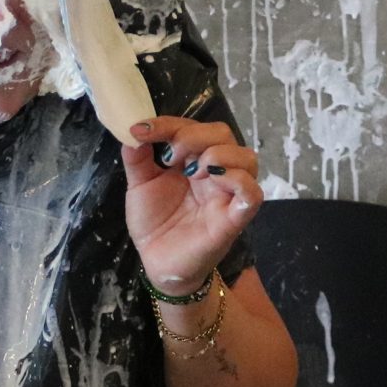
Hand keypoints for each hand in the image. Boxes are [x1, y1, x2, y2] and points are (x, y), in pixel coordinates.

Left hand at [122, 116, 262, 293]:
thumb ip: (137, 158)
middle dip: (194, 135)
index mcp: (193, 159)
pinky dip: (238, 180)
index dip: (168, 123)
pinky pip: (252, 194)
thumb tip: (133, 131)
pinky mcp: (234, 219)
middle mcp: (215, 172)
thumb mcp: (140, 185)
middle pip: (223, 134)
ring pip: (246, 158)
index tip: (140, 130)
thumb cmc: (155, 223)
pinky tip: (213, 180)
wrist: (157, 262)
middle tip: (170, 156)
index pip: (192, 127)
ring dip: (218, 154)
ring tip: (192, 171)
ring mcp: (227, 194)